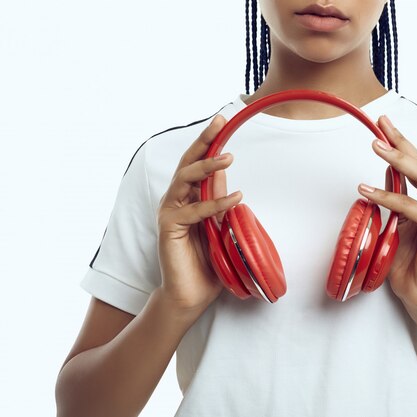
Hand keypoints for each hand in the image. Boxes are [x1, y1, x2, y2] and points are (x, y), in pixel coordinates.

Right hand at [157, 114, 242, 315]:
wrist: (190, 294)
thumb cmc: (206, 261)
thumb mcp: (218, 224)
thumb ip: (217, 199)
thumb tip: (226, 174)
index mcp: (188, 197)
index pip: (197, 163)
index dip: (208, 142)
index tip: (222, 121)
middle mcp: (176, 200)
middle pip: (187, 163)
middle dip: (203, 141)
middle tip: (220, 122)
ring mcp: (170, 213)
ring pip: (185, 180)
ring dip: (207, 166)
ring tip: (228, 156)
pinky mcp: (169, 228)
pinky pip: (193, 211)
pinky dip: (215, 204)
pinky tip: (236, 198)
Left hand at [357, 115, 416, 311]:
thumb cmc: (409, 261)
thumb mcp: (398, 221)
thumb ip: (397, 196)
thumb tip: (387, 170)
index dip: (403, 142)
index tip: (384, 123)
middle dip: (401, 142)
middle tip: (381, 124)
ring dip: (397, 160)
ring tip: (375, 145)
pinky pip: (410, 207)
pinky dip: (388, 197)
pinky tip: (367, 189)